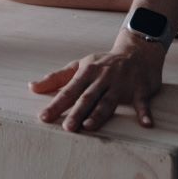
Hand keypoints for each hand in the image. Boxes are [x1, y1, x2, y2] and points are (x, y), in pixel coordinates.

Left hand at [29, 32, 166, 132]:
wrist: (136, 51)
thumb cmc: (103, 63)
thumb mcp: (79, 66)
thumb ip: (56, 78)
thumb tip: (32, 88)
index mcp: (87, 72)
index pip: (69, 91)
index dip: (56, 104)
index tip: (44, 118)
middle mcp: (103, 78)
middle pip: (88, 97)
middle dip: (77, 112)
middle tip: (67, 127)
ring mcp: (122, 84)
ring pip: (109, 101)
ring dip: (100, 114)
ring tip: (89, 126)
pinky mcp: (140, 89)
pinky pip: (142, 103)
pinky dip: (144, 113)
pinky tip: (146, 124)